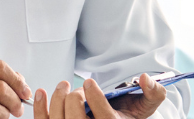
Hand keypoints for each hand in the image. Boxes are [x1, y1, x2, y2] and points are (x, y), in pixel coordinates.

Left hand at [32, 75, 165, 118]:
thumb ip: (154, 92)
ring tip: (64, 86)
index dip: (94, 98)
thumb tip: (145, 78)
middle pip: (76, 118)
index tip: (90, 82)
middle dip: (76, 98)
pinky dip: (40, 107)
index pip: (103, 118)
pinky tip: (42, 92)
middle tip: (80, 88)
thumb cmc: (129, 113)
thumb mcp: (146, 104)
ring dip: (57, 99)